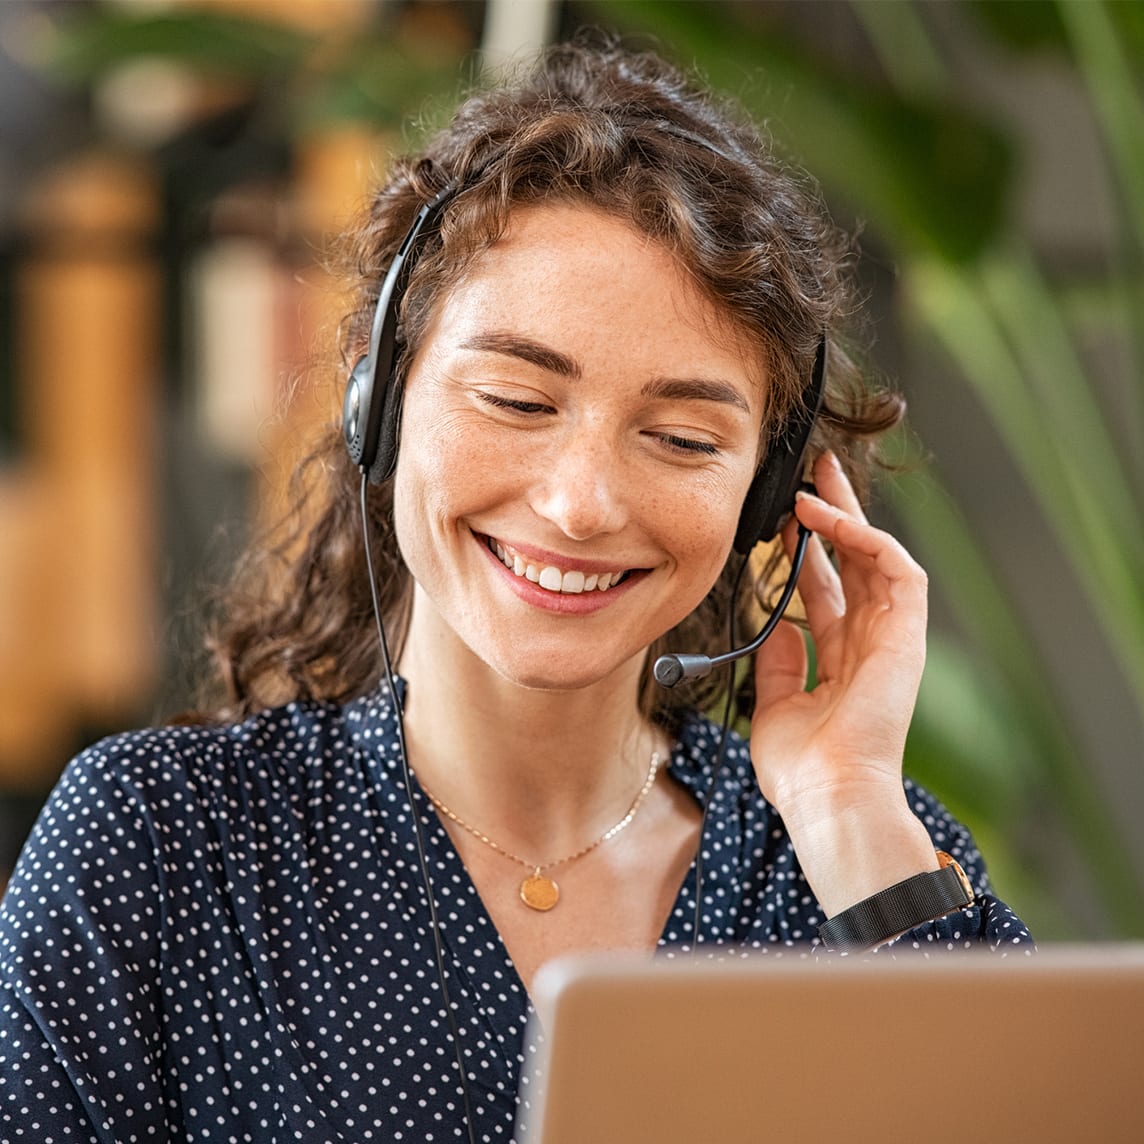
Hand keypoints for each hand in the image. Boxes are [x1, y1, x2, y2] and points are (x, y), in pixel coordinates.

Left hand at [749, 452, 936, 915]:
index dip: (805, 551)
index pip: (826, 589)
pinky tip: (826, 517)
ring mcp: (891, 637)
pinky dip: (863, 538)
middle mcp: (869, 642)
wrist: (828, 796)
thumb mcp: (776, 702)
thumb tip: (773, 622)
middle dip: (834, 516)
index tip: (779, 519)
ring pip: (876, 556)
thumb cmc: (801, 767)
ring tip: (815, 481)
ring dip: (848, 516)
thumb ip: (780, 659)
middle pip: (853, 563)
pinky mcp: (907, 635)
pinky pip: (895, 570)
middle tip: (812, 474)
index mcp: (840, 659)